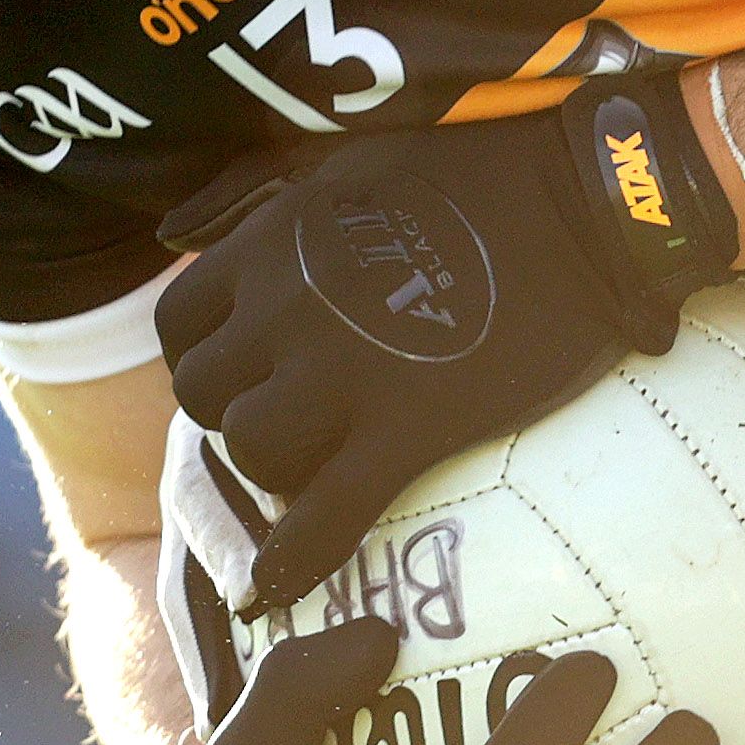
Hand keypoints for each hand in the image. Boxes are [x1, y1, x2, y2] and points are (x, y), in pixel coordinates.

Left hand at [156, 80, 734, 613]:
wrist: (579, 198)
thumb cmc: (468, 165)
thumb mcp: (335, 158)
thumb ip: (245, 195)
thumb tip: (166, 234)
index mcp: (269, 245)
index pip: (179, 326)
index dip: (204, 356)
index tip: (244, 368)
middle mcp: (286, 309)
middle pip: (203, 397)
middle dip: (232, 413)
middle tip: (287, 416)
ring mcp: (345, 372)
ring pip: (252, 453)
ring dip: (273, 468)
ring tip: (315, 463)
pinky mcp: (411, 425)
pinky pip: (329, 515)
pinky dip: (297, 560)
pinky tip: (280, 586)